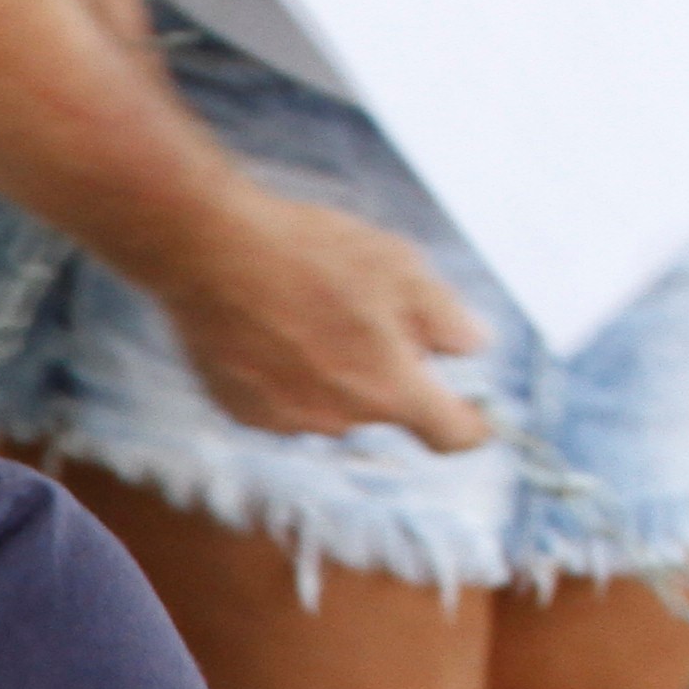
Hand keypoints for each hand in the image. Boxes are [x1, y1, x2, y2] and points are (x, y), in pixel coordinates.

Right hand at [141, 188, 489, 446]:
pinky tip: (271, 326)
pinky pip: (284, 400)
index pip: (453, 435)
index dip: (472, 423)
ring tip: (308, 311)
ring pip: (332, 402)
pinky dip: (287, 373)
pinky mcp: (242, 411)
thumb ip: (449, 319)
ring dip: (333, 370)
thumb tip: (472, 347)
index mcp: (391, 388)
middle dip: (386, 368)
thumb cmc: (312, 254)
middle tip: (364, 308)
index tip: (474, 410)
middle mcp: (341, 419)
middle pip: (384, 405)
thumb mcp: (404, 268)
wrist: (214, 253)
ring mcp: (287, 420)